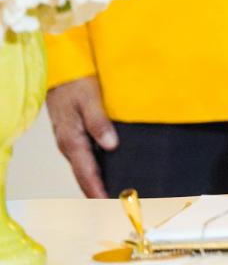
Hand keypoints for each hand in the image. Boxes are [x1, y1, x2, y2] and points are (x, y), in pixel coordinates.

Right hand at [45, 76, 118, 197]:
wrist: (62, 72)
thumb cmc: (76, 83)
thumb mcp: (90, 99)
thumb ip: (99, 121)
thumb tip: (111, 145)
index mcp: (71, 139)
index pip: (86, 172)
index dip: (97, 189)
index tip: (109, 203)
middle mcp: (69, 144)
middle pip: (84, 174)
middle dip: (97, 190)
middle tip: (116, 203)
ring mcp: (70, 140)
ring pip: (84, 167)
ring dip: (96, 180)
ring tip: (115, 191)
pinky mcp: (74, 134)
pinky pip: (84, 157)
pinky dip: (94, 167)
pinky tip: (108, 169)